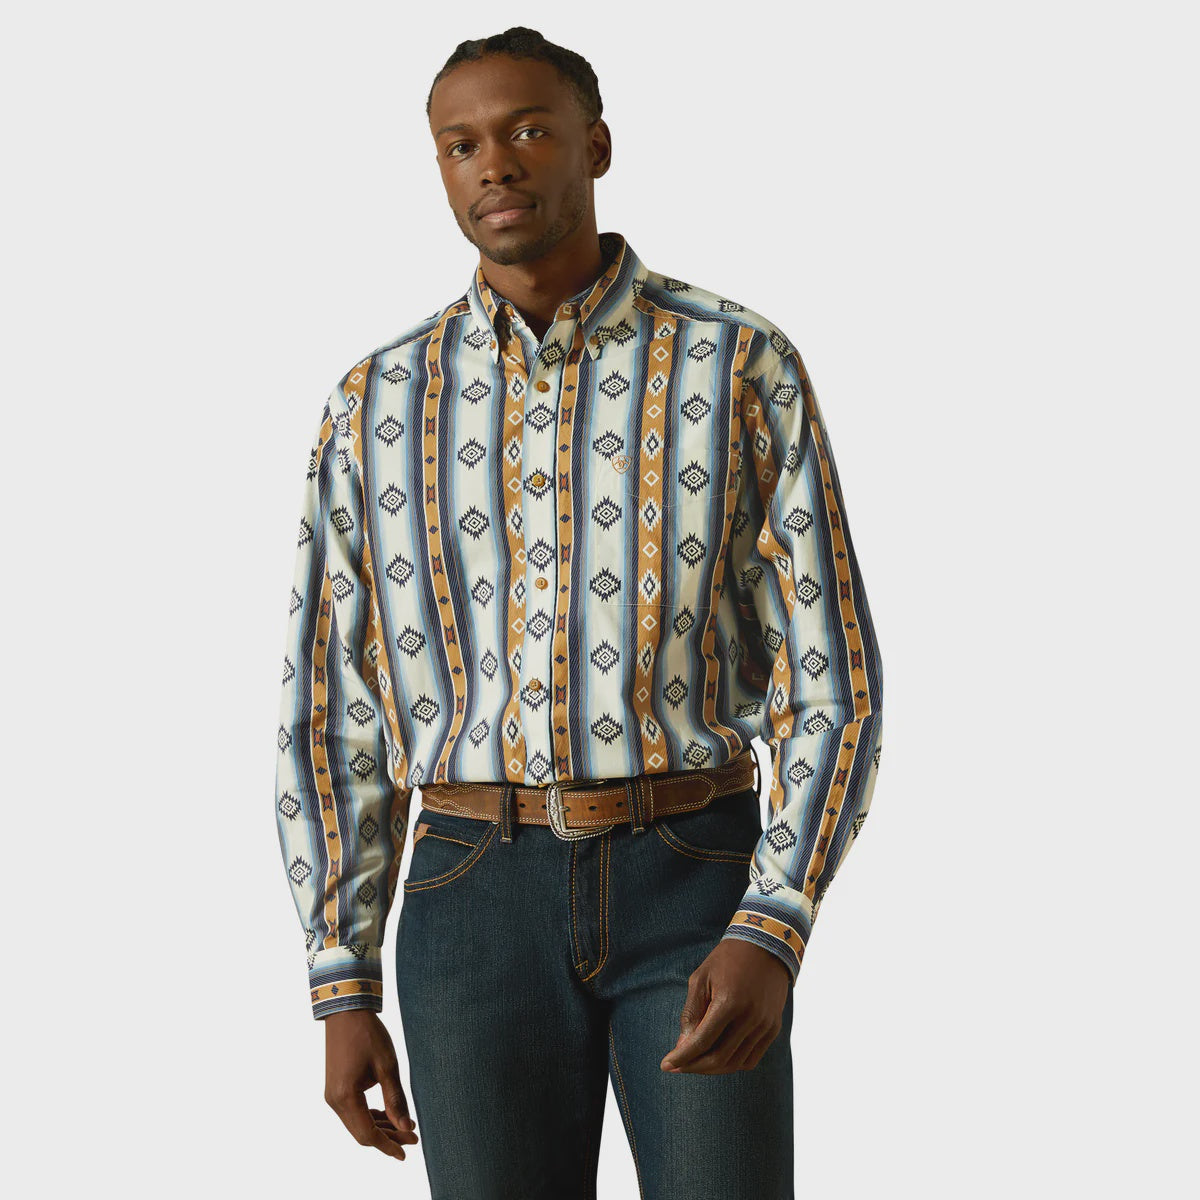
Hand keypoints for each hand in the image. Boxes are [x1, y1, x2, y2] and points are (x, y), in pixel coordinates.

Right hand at [322, 1009, 418, 1161]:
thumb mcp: (387, 1066)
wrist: (346, 1012)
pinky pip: (354, 1111)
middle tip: (414, 1136)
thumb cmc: (368, 1034)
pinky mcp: (336, 1089)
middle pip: (362, 1132)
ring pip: (358, 1123)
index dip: (388, 1145)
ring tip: (406, 1126)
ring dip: (381, 1127)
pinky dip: (371, 1115)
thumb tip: (406, 1127)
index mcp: (345, 1097)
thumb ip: (396, 1099)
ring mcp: (333, 1095)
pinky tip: (389, 1114)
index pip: (368, 1134)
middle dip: (388, 1136)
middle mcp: (335, 1101)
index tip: (407, 1152)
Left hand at [660, 940, 790, 1074]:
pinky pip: (751, 1059)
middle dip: (693, 1066)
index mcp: (729, 1002)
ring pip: (735, 1063)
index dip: (682, 1057)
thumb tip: (683, 1046)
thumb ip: (692, 1013)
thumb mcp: (701, 978)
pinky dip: (732, 1064)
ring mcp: (765, 1025)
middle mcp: (750, 1017)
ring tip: (695, 1062)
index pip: (702, 1042)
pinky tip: (717, 1056)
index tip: (665, 1065)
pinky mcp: (773, 1028)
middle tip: (677, 1066)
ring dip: (712, 1068)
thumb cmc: (727, 960)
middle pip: (718, 1058)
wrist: (765, 946)